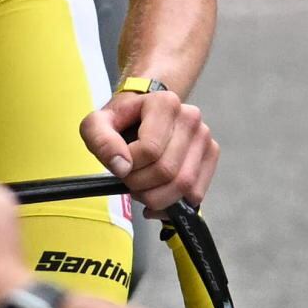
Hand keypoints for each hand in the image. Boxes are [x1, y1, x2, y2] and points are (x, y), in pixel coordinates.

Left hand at [79, 84, 215, 212]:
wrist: (141, 115)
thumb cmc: (121, 121)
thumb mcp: (96, 125)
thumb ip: (100, 140)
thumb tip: (122, 166)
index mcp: (165, 103)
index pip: (150, 150)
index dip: (130, 166)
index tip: (120, 163)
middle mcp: (190, 117)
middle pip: (166, 171)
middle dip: (140, 185)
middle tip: (129, 179)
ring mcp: (204, 136)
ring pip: (183, 185)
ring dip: (156, 197)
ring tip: (142, 188)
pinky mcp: (211, 154)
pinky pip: (195, 194)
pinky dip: (174, 205)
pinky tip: (158, 198)